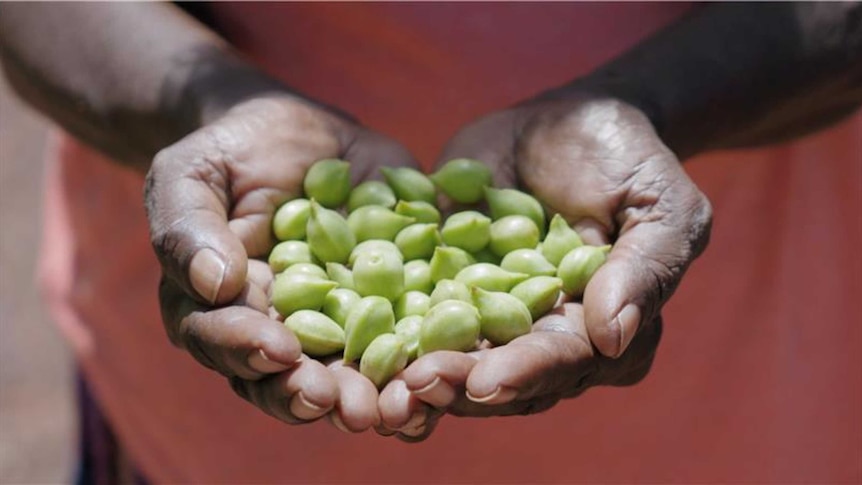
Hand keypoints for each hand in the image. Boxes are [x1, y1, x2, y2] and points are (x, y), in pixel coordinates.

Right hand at [146, 95, 415, 430]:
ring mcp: (335, 322)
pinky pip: (402, 341)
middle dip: (314, 393)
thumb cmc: (229, 154)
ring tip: (391, 409)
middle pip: (287, 377)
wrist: (297, 134)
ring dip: (369, 396)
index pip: (226, 340)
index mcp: (223, 308)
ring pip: (346, 374)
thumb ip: (189, 230)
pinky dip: (419, 364)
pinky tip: (439, 377)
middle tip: (341, 405)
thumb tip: (217, 284)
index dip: (248, 350)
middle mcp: (278, 329)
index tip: (279, 350)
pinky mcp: (385, 304)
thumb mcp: (190, 176)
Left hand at [378, 93, 711, 439]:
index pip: (562, 361)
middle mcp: (540, 336)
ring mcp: (489, 314)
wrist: (573, 122)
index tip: (486, 382)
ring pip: (453, 355)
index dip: (524, 372)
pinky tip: (354, 346)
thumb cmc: (630, 163)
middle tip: (417, 387)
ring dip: (416, 372)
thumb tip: (613, 337)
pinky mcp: (445, 283)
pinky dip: (384, 331)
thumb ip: (644, 270)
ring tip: (382, 382)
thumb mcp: (661, 207)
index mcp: (598, 331)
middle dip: (458, 384)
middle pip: (500, 373)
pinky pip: (411, 312)